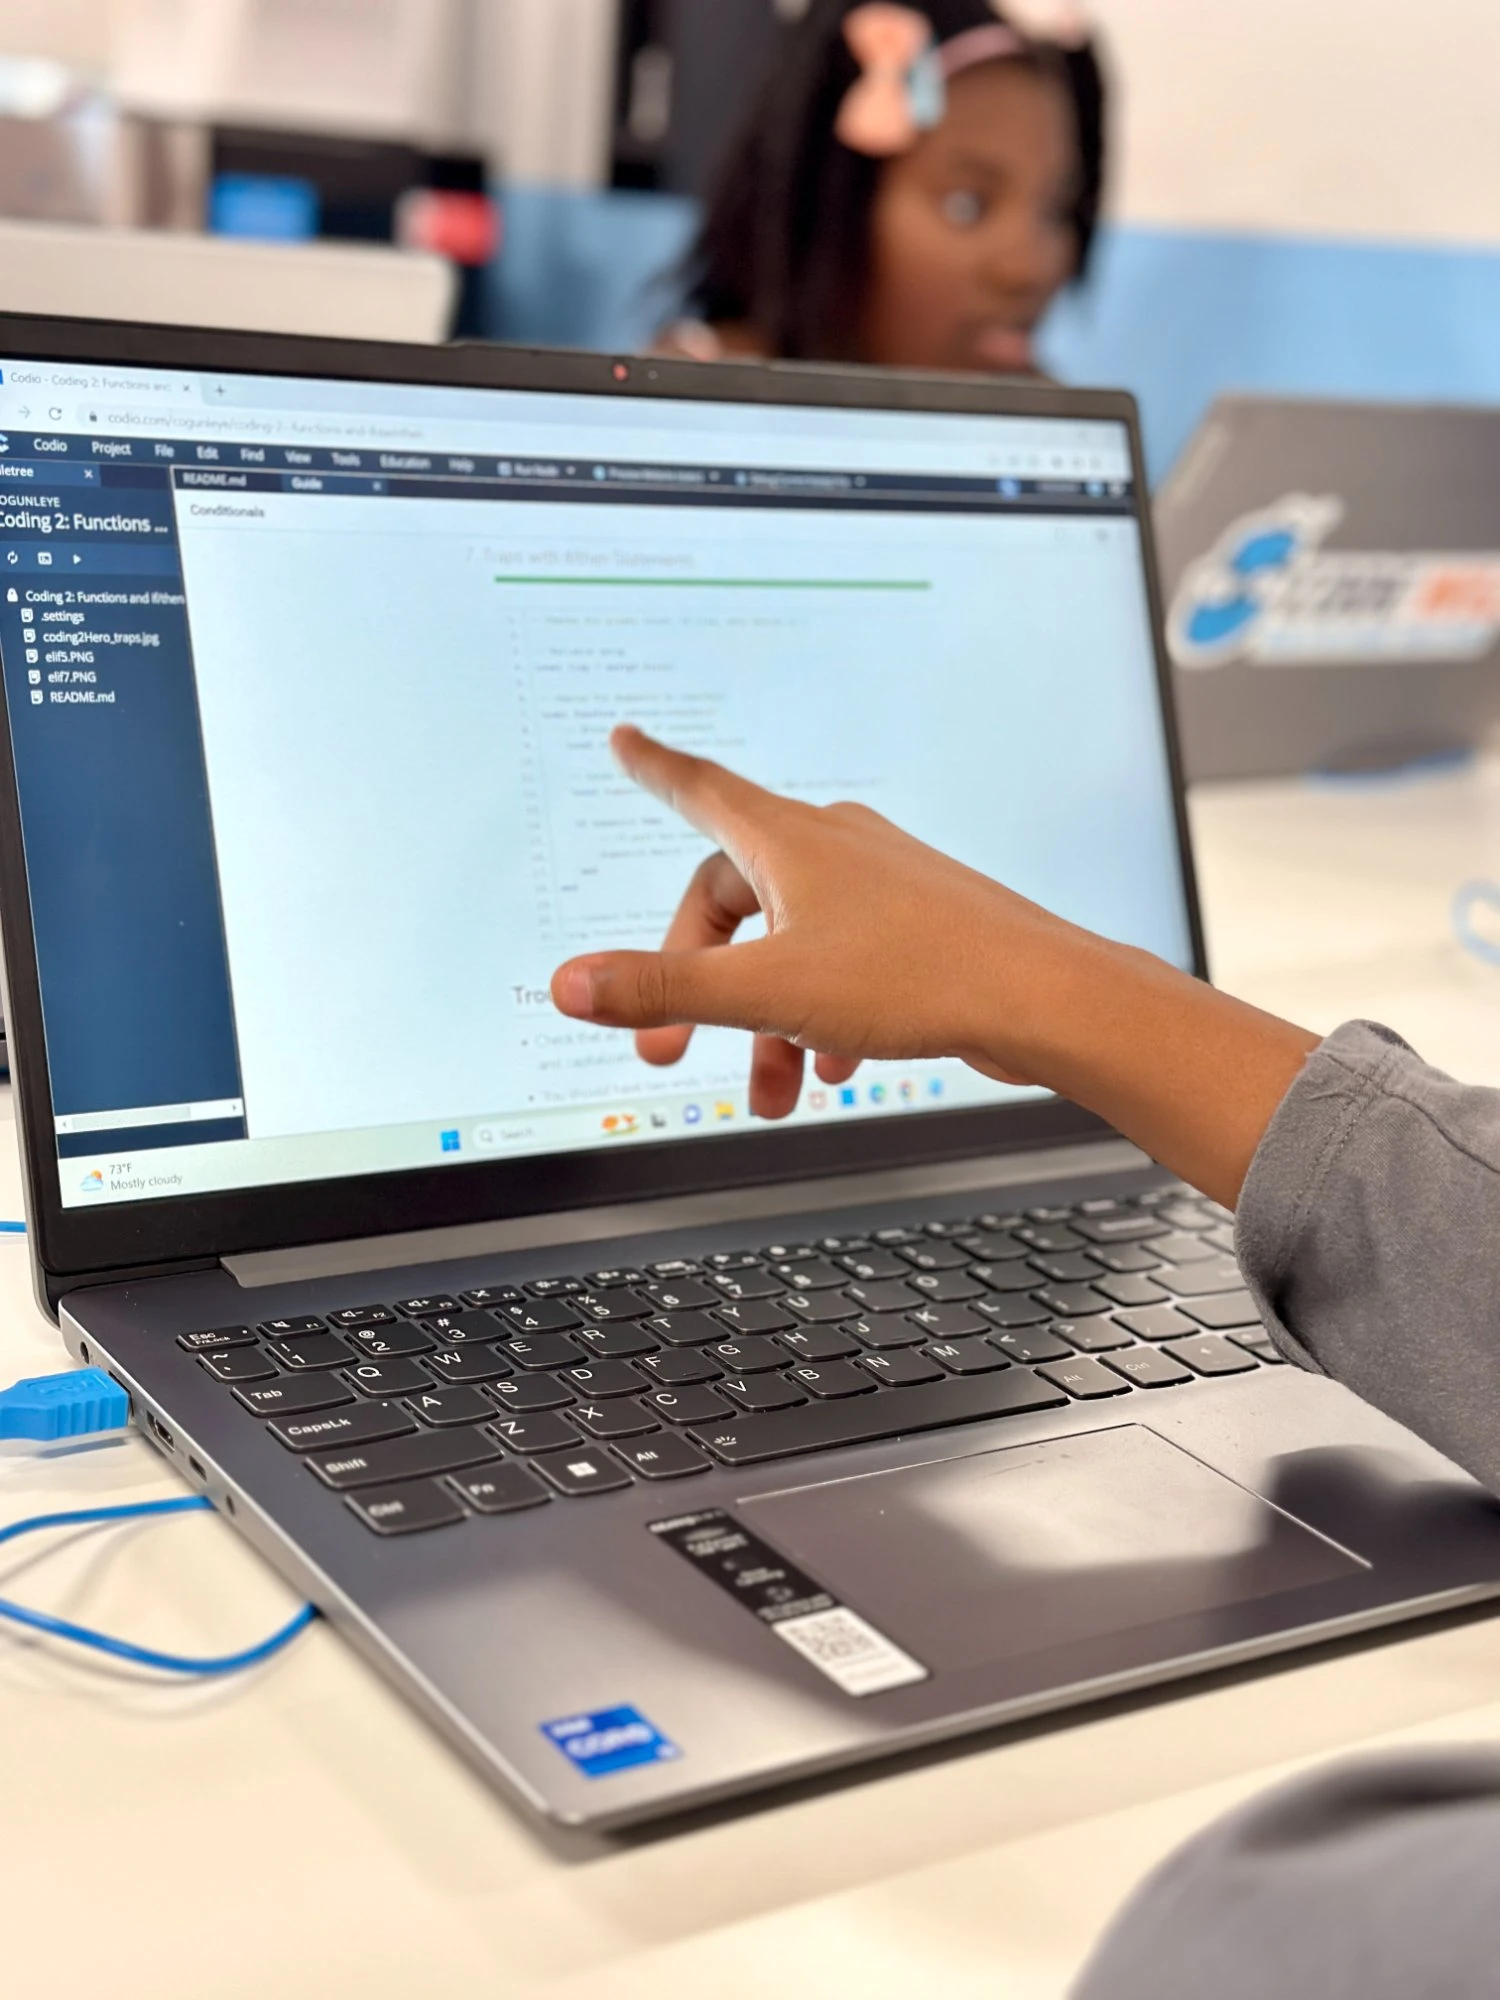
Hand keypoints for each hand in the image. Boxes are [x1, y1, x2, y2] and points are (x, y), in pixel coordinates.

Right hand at [550, 726, 1319, 1206]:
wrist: (1043, 999)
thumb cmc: (921, 976)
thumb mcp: (768, 992)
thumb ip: (665, 991)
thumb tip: (572, 984)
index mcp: (790, 842)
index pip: (700, 789)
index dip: (654, 768)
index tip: (627, 741)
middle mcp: (835, 851)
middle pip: (733, 902)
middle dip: (697, 983)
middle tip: (668, 1049)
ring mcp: (881, 888)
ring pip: (790, 948)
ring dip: (765, 1022)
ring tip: (773, 1092)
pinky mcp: (918, 930)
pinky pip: (842, 967)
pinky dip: (821, 1018)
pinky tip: (836, 1070)